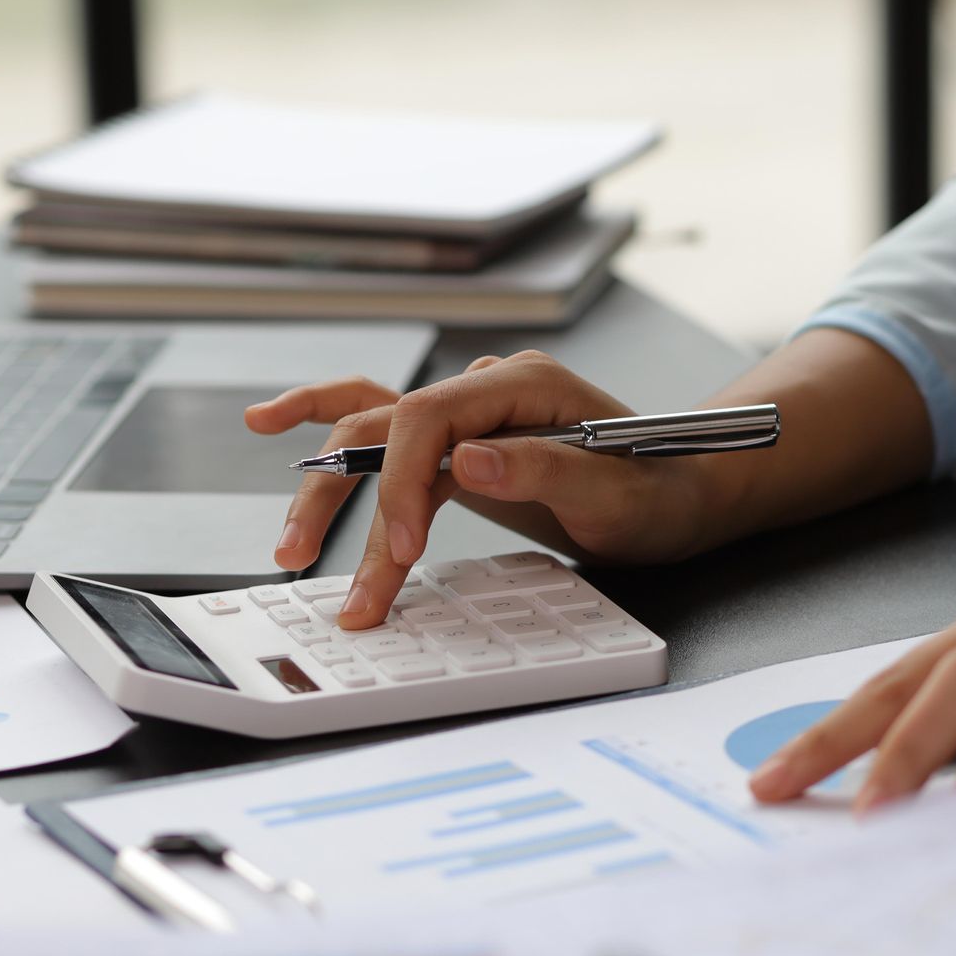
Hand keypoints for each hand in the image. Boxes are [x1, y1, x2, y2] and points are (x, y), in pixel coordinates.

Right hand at [244, 351, 719, 627]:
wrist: (684, 496)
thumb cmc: (660, 494)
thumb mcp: (615, 495)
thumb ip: (542, 470)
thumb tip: (465, 462)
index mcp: (523, 385)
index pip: (427, 419)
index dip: (400, 484)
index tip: (403, 551)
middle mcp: (485, 388)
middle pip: (384, 426)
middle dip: (344, 501)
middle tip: (321, 570)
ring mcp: (468, 413)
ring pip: (370, 432)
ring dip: (326, 486)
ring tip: (289, 544)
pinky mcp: (458, 444)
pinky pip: (384, 433)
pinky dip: (327, 431)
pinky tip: (271, 424)